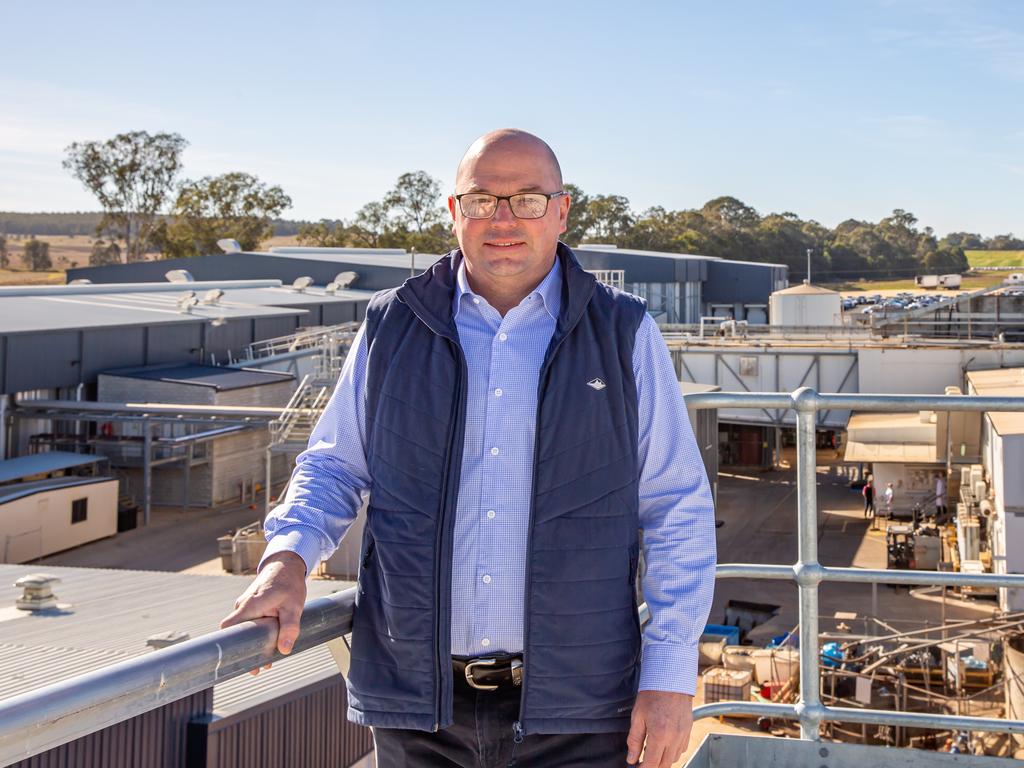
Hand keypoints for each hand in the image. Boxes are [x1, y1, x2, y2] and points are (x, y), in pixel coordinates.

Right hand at [220, 551, 306, 674]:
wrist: (287, 564)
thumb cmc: (289, 583)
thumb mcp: (294, 606)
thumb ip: (290, 628)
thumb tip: (284, 650)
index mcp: (249, 606)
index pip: (228, 628)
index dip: (230, 646)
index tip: (240, 661)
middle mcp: (243, 605)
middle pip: (236, 632)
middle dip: (246, 650)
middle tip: (259, 667)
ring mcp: (246, 605)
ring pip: (245, 628)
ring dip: (254, 641)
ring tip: (268, 658)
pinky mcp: (251, 605)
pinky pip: (250, 622)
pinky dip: (257, 631)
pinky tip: (270, 641)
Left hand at [626, 690, 692, 766]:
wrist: (670, 679)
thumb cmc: (652, 694)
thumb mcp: (637, 716)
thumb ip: (634, 740)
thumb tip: (631, 758)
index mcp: (660, 735)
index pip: (652, 764)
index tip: (636, 767)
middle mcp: (674, 738)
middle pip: (664, 765)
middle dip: (653, 767)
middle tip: (642, 762)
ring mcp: (683, 734)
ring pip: (674, 759)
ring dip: (663, 760)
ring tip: (652, 751)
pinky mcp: (688, 730)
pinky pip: (682, 749)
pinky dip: (673, 752)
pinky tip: (664, 744)